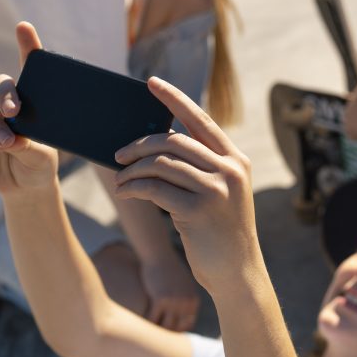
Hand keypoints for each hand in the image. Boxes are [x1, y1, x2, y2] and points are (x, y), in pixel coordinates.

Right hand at [0, 23, 58, 195]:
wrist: (27, 186)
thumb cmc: (42, 162)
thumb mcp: (44, 154)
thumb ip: (30, 144)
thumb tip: (11, 138)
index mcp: (34, 99)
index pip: (30, 68)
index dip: (27, 45)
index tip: (24, 27)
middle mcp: (10, 103)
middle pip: (1, 84)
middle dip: (6, 93)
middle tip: (15, 110)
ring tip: (9, 143)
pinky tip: (0, 147)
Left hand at [113, 78, 257, 298]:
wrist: (238, 273)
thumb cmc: (220, 233)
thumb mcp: (218, 194)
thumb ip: (200, 168)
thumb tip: (157, 146)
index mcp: (235, 160)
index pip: (200, 120)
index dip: (174, 98)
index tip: (152, 83)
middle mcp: (229, 169)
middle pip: (174, 141)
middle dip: (140, 144)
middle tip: (118, 154)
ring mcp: (216, 188)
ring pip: (161, 163)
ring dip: (133, 170)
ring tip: (120, 180)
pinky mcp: (198, 209)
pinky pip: (155, 188)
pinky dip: (134, 187)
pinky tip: (125, 192)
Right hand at [140, 254, 200, 331]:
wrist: (159, 255)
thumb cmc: (169, 269)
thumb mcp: (184, 284)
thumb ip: (185, 299)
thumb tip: (185, 318)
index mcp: (194, 301)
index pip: (188, 324)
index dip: (176, 330)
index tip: (165, 331)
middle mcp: (187, 303)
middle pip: (175, 328)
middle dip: (164, 332)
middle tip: (153, 334)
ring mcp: (174, 302)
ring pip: (164, 326)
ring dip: (154, 330)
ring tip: (145, 331)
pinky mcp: (160, 300)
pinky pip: (151, 319)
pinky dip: (145, 322)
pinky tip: (139, 322)